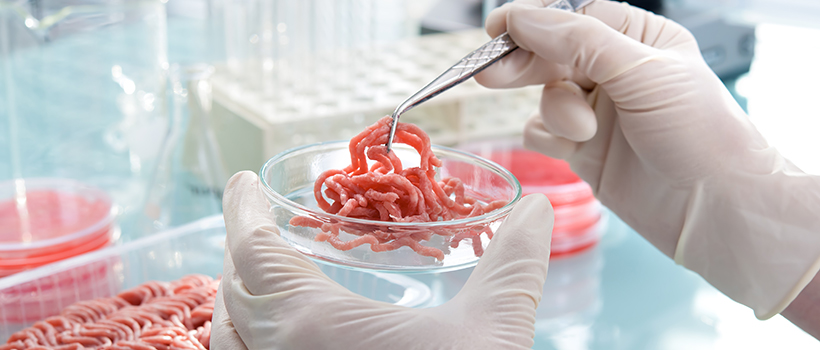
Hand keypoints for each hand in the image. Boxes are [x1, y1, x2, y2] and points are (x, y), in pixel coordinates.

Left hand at [210, 171, 554, 348]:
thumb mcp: (493, 334)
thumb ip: (514, 264)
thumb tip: (536, 207)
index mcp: (311, 328)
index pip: (250, 251)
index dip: (241, 210)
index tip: (243, 183)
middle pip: (230, 294)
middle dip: (242, 254)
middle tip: (267, 229)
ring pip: (229, 340)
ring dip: (240, 302)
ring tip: (267, 278)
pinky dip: (250, 344)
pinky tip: (287, 341)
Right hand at [476, 0, 819, 319]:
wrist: (714, 208)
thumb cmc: (699, 133)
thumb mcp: (641, 72)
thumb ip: (578, 41)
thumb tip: (522, 18)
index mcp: (640, 40)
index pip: (576, 16)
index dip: (536, 20)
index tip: (499, 27)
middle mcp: (617, 73)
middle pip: (552, 53)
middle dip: (524, 63)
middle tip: (492, 74)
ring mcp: (598, 113)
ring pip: (545, 95)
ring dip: (557, 111)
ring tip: (583, 131)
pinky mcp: (584, 150)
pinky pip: (543, 132)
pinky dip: (549, 137)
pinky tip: (572, 147)